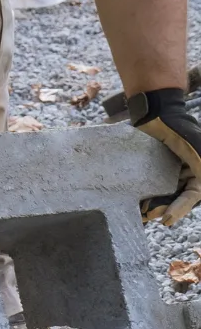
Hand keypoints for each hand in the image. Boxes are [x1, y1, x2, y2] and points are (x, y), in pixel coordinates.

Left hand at [129, 88, 200, 224]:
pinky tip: (135, 201)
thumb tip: (199, 193)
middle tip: (147, 216)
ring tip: (139, 213)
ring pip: (166, 193)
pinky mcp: (157, 167)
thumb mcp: (192, 148)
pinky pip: (154, 184)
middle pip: (179, 197)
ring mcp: (173, 170)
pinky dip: (147, 193)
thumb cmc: (175, 125)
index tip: (166, 220)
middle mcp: (189, 171)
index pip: (193, 195)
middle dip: (164, 208)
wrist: (156, 108)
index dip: (181, 209)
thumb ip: (199, 166)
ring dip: (154, 203)